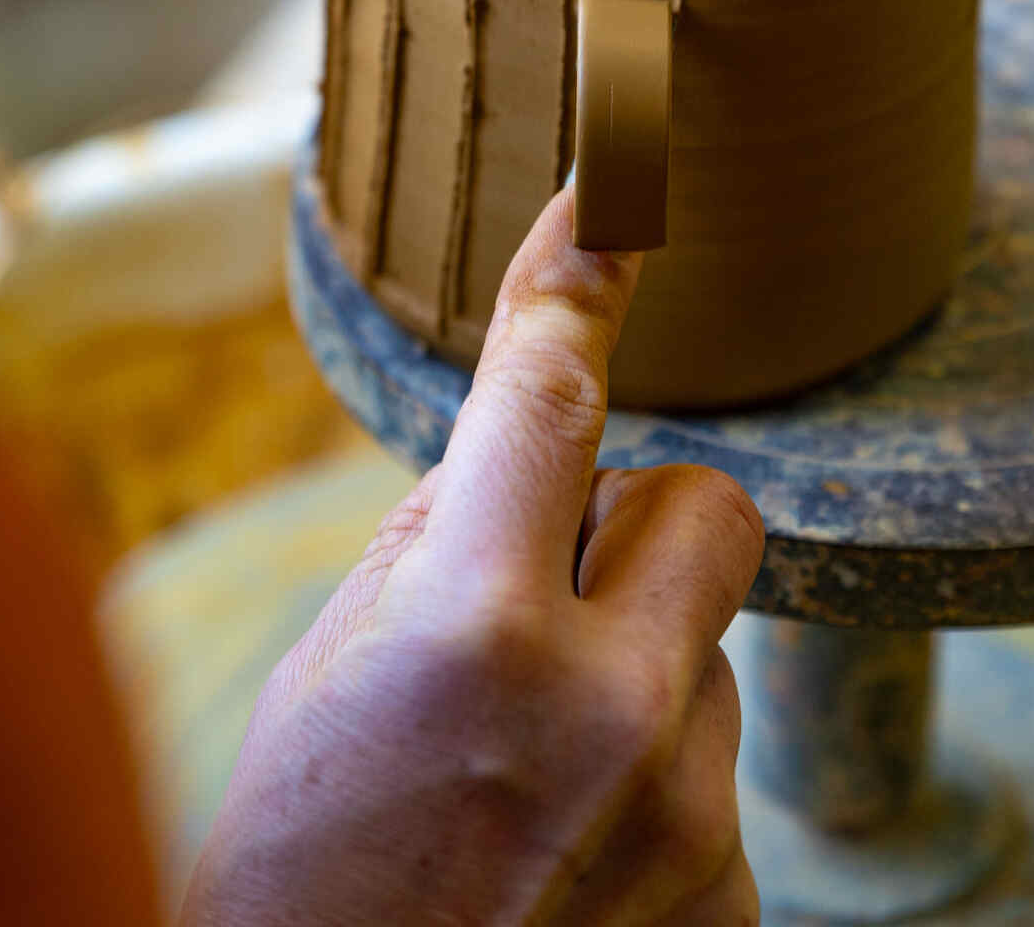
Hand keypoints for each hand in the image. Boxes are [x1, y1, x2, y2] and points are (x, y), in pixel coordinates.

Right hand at [182, 187, 763, 926]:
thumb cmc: (299, 860)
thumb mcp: (339, 665)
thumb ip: (450, 539)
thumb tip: (547, 448)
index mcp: (471, 626)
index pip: (551, 394)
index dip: (581, 272)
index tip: (618, 178)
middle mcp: (606, 711)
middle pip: (703, 505)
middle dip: (632, 524)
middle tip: (535, 600)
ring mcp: (688, 821)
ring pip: (700, 648)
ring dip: (627, 674)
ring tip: (516, 784)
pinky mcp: (735, 907)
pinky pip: (712, 769)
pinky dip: (647, 787)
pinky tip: (558, 861)